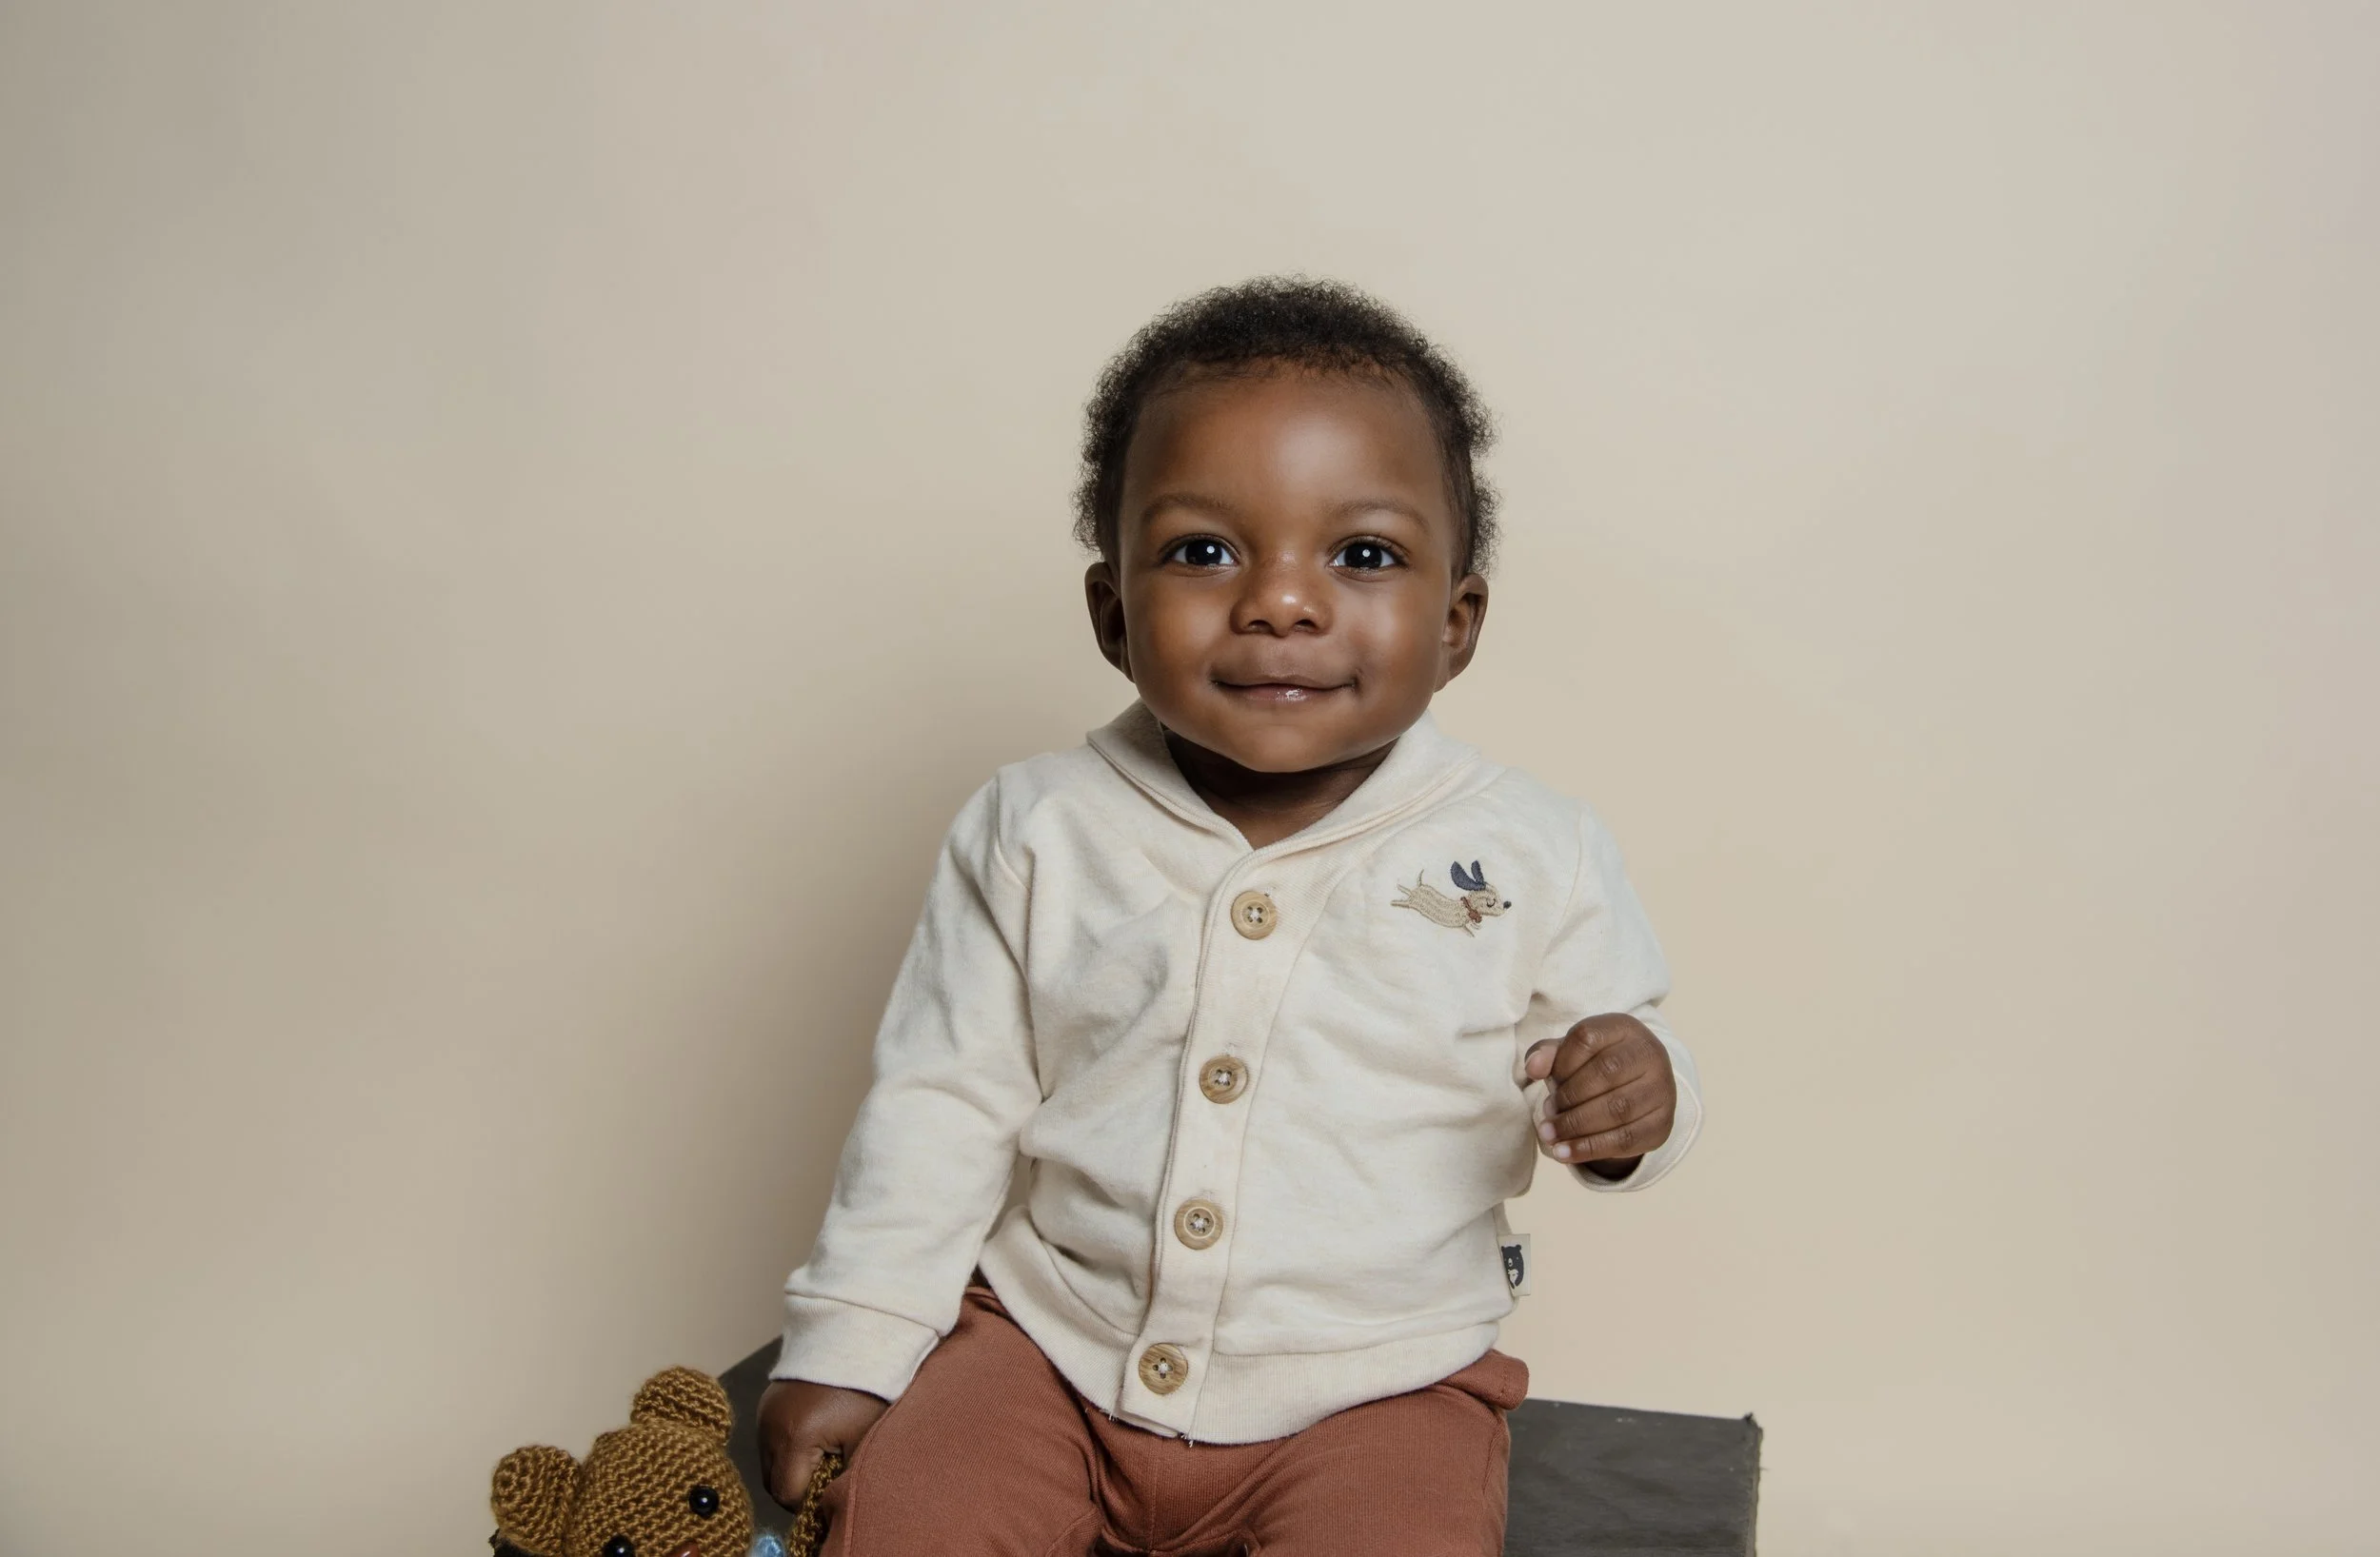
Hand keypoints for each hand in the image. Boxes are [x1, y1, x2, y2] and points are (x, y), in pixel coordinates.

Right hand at [755, 1378, 888, 1509]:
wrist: (855, 1339)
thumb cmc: (866, 1392)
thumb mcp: (862, 1441)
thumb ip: (844, 1480)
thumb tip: (831, 1507)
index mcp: (793, 1439)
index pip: (788, 1495)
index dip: (810, 1503)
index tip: (831, 1495)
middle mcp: (769, 1428)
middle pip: (772, 1483)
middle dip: (797, 1489)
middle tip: (827, 1480)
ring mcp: (763, 1414)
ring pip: (768, 1463)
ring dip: (790, 1469)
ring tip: (822, 1457)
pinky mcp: (765, 1404)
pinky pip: (769, 1441)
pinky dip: (786, 1448)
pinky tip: (812, 1439)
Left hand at [1523, 1014, 1674, 1178]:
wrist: (1636, 1092)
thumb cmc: (1594, 1067)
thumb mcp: (1571, 1054)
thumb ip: (1548, 1055)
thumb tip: (1533, 1067)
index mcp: (1624, 1028)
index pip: (1587, 1038)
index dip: (1560, 1062)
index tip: (1542, 1080)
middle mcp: (1650, 1054)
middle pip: (1606, 1073)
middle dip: (1568, 1098)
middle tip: (1546, 1115)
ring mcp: (1661, 1089)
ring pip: (1617, 1109)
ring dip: (1576, 1126)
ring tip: (1550, 1135)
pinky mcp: (1661, 1124)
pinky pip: (1625, 1138)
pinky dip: (1590, 1148)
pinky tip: (1566, 1153)